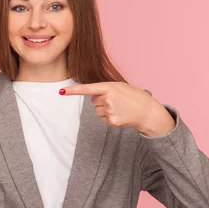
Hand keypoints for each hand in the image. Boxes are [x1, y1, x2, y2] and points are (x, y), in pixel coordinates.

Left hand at [60, 82, 175, 135]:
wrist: (147, 111)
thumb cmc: (134, 96)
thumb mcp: (121, 86)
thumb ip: (106, 88)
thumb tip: (91, 95)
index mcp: (110, 87)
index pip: (88, 89)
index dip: (73, 91)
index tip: (61, 92)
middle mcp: (108, 99)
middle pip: (93, 100)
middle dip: (101, 100)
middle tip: (116, 100)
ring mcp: (109, 111)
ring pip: (97, 110)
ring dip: (105, 108)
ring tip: (119, 107)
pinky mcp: (112, 121)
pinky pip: (102, 118)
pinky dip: (109, 116)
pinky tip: (120, 114)